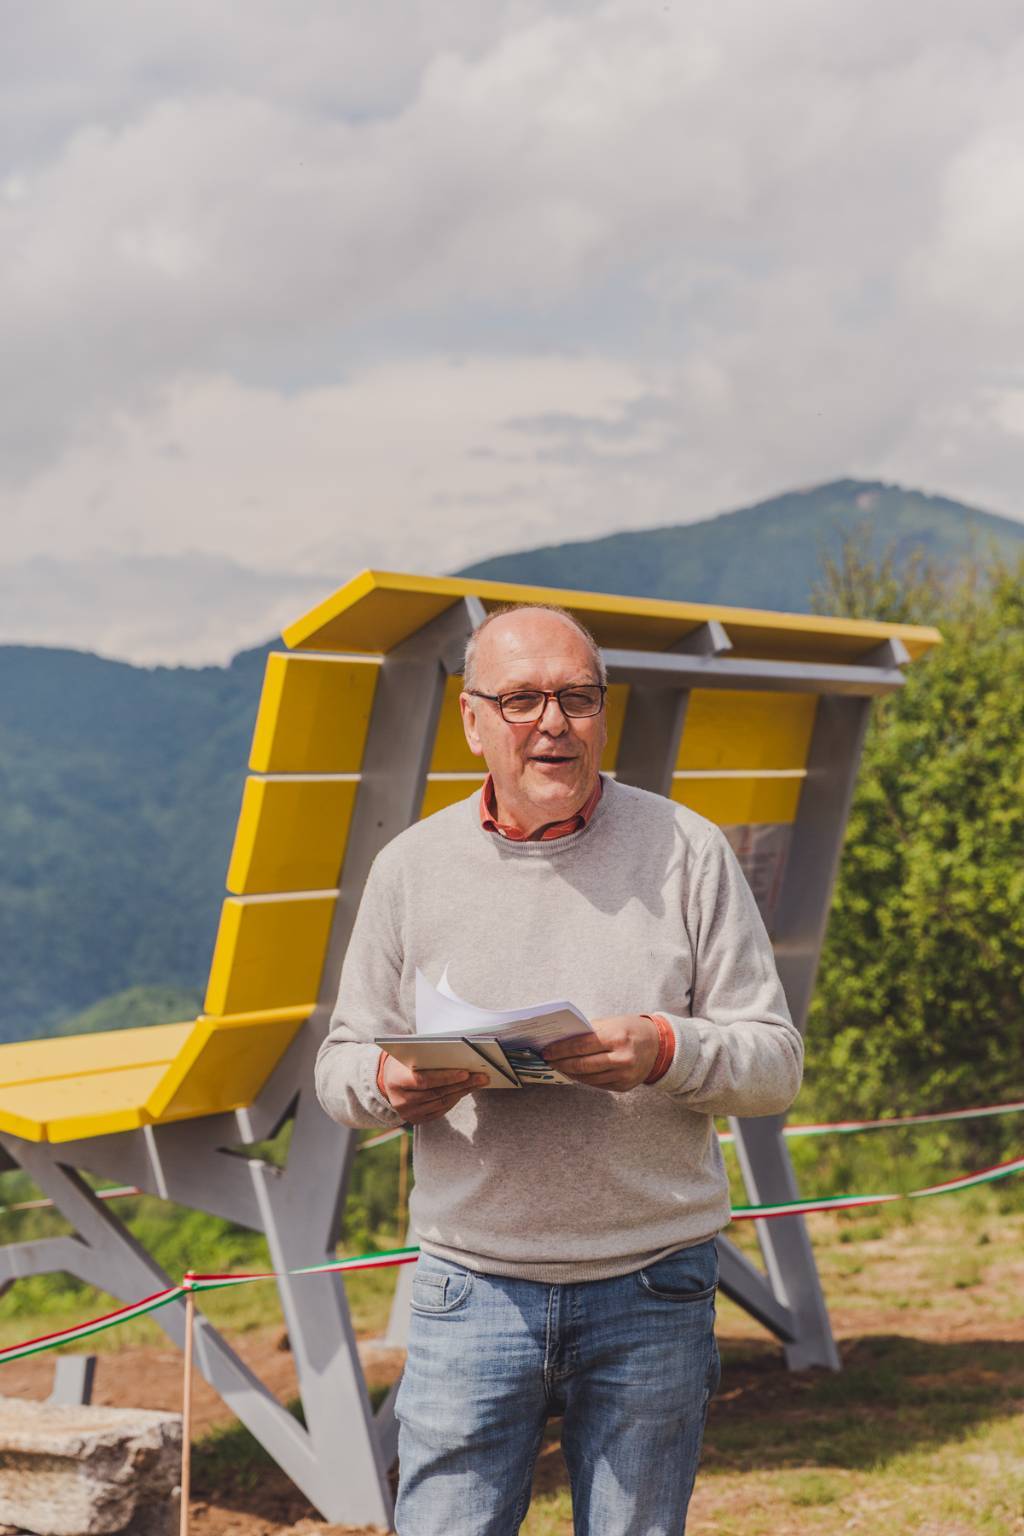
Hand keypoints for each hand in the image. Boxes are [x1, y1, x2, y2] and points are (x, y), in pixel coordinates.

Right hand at [380, 1056, 488, 1123]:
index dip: (446, 1078)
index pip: (424, 1081)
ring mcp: (408, 1113)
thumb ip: (427, 1055)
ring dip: (461, 1092)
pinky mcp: (416, 1120)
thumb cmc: (402, 1061)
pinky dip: (454, 1100)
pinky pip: (440, 1111)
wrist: (387, 1080)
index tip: (465, 1073)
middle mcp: (400, 1100)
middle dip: (461, 1085)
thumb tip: (458, 1053)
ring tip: (477, 1083)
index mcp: (396, 1080)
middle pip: (436, 1094)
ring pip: (441, 1103)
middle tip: (480, 1077)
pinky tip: (464, 1091)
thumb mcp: (408, 1054)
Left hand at [542, 1015, 660, 1091]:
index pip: (581, 1046)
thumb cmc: (631, 1029)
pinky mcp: (625, 1086)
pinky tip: (575, 1073)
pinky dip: (585, 1079)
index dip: (561, 1050)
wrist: (659, 1046)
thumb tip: (563, 1040)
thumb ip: (590, 1031)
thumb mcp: (612, 1023)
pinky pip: (598, 1084)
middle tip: (548, 1060)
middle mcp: (622, 1058)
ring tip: (559, 1066)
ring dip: (571, 1072)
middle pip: (582, 1064)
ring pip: (588, 1078)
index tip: (547, 1051)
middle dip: (561, 1063)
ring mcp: (624, 1075)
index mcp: (617, 1038)